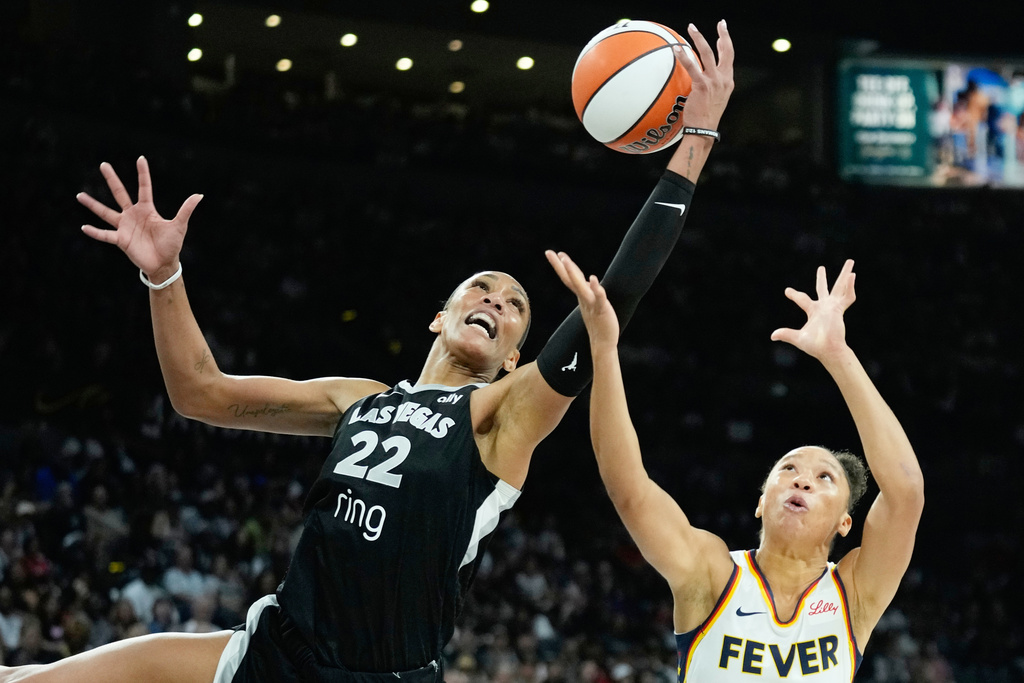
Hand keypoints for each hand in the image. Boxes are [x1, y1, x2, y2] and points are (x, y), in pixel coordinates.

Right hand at [77, 156, 201, 281]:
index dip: (143, 173)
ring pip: (105, 212)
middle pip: (120, 193)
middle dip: (112, 179)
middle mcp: (133, 215)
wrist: (164, 263)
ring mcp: (125, 226)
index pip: (144, 187)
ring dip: (93, 205)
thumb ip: (186, 209)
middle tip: (104, 165)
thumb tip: (199, 195)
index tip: (140, 158)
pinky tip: (84, 227)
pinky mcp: (120, 240)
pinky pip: (105, 235)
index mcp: (147, 209)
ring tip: (79, 195)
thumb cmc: (171, 244)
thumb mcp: (179, 225)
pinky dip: (95, 232)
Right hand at [545, 250, 618, 347]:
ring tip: (566, 261)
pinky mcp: (602, 310)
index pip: (569, 278)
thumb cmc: (599, 324)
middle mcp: (584, 298)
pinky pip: (599, 298)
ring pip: (580, 287)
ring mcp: (591, 304)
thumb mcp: (592, 304)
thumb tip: (588, 281)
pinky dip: (596, 288)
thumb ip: (589, 292)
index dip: (562, 266)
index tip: (554, 253)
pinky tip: (593, 278)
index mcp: (581, 296)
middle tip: (550, 253)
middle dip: (560, 265)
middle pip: (570, 279)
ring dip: (573, 274)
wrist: (602, 343)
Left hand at [675, 20, 734, 130]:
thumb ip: (712, 86)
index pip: (729, 57)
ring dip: (699, 38)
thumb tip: (701, 78)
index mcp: (728, 81)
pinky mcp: (702, 85)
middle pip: (726, 51)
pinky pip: (691, 66)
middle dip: (723, 34)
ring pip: (707, 53)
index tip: (722, 34)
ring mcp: (714, 81)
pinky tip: (676, 49)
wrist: (704, 130)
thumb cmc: (705, 117)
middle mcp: (724, 79)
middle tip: (721, 22)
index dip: (726, 44)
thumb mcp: (714, 99)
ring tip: (691, 28)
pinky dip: (683, 56)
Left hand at [771, 260, 855, 362]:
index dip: (794, 295)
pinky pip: (848, 297)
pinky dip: (850, 287)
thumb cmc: (815, 346)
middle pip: (823, 288)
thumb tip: (772, 336)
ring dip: (845, 275)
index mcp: (813, 311)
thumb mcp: (798, 338)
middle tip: (821, 268)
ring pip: (840, 287)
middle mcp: (824, 307)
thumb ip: (786, 334)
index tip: (787, 291)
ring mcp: (833, 307)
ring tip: (850, 261)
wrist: (828, 350)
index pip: (802, 299)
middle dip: (822, 278)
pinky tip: (852, 276)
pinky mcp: (840, 309)